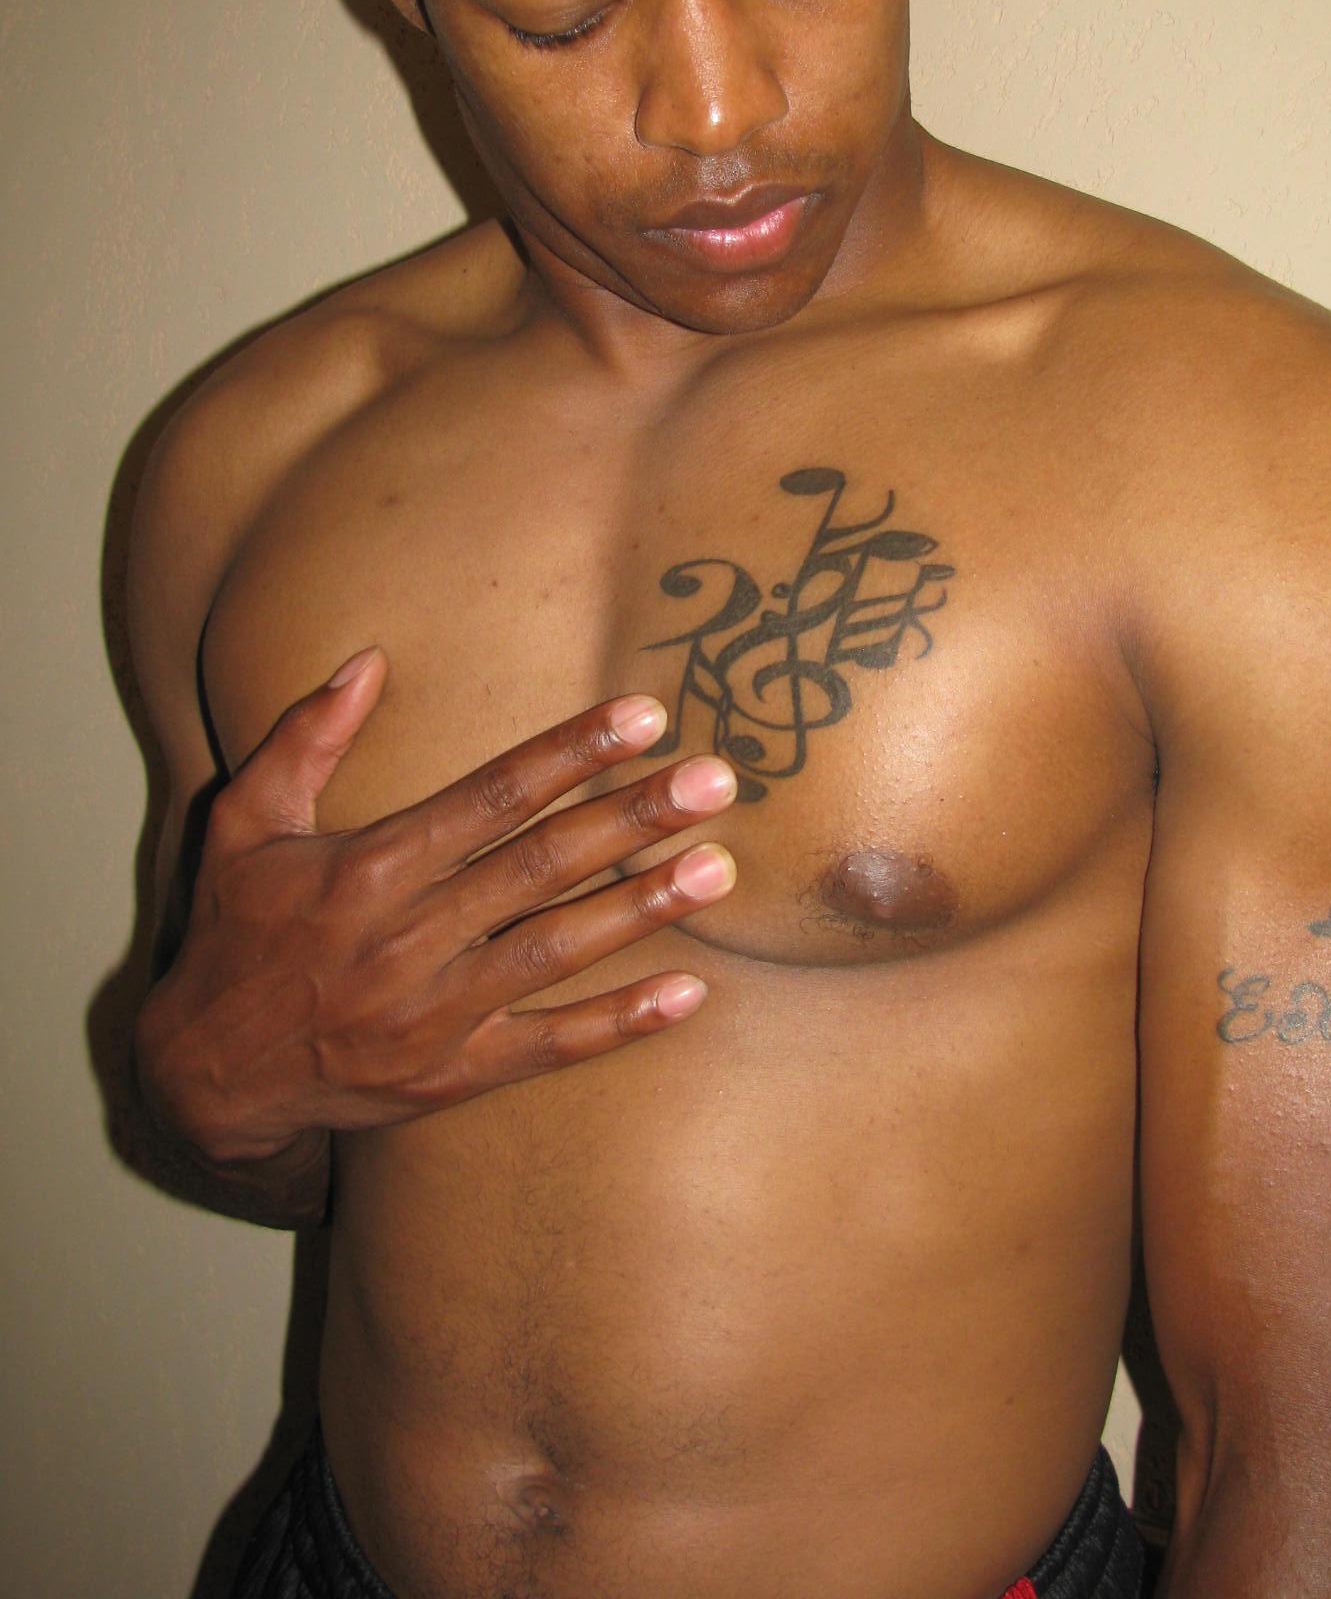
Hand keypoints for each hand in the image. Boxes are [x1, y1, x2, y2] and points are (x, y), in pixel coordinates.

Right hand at [134, 649, 735, 1163]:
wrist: (207, 1075)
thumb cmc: (234, 933)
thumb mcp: (244, 823)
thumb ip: (305, 738)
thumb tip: (366, 660)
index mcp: (370, 868)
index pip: (490, 797)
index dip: (569, 754)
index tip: (643, 717)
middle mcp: (411, 937)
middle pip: (541, 867)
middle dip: (632, 820)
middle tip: (715, 782)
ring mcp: (438, 1012)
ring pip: (557, 951)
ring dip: (642, 909)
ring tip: (718, 869)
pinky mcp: (454, 1073)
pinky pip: (549, 1047)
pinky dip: (619, 1024)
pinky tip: (688, 995)